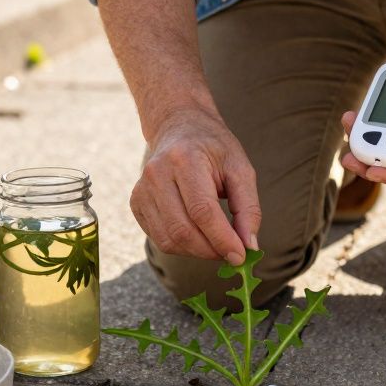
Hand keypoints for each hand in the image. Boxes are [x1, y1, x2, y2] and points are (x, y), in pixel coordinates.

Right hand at [132, 107, 259, 264]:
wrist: (179, 128)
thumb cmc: (214, 149)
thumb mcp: (241, 168)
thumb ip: (248, 208)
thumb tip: (249, 247)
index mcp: (185, 159)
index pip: (202, 211)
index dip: (222, 239)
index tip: (241, 257)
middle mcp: (157, 173)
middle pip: (182, 230)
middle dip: (210, 250)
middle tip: (232, 254)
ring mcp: (141, 189)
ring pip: (168, 240)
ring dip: (197, 252)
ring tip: (216, 243)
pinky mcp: (136, 202)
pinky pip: (159, 238)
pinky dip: (182, 246)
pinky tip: (197, 234)